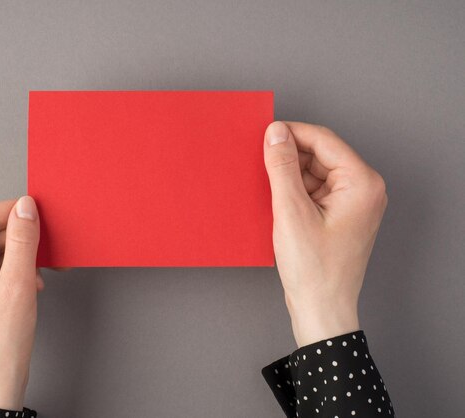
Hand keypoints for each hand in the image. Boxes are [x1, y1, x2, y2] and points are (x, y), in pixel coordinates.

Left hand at [0, 197, 43, 409]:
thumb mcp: (16, 287)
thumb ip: (22, 242)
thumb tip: (25, 208)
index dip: (13, 211)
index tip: (38, 208)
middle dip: (21, 241)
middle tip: (48, 244)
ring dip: (21, 258)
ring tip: (42, 271)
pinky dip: (15, 272)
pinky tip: (32, 283)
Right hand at [263, 122, 387, 347]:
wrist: (321, 310)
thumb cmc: (314, 270)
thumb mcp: (291, 212)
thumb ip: (282, 167)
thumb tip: (276, 132)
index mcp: (361, 183)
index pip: (324, 140)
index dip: (291, 133)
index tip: (264, 133)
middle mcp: (363, 189)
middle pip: (320, 155)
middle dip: (289, 156)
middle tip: (260, 161)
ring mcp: (352, 203)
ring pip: (315, 172)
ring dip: (289, 175)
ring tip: (266, 187)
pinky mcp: (339, 216)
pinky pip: (314, 190)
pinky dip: (294, 191)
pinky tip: (275, 200)